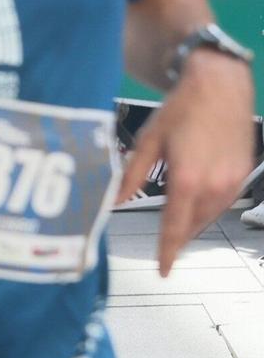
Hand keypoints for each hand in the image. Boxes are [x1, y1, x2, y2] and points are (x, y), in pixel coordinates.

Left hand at [117, 50, 257, 275]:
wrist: (220, 87)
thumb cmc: (181, 110)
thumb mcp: (148, 141)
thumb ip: (131, 175)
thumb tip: (114, 201)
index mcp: (186, 180)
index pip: (173, 227)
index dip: (166, 252)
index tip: (161, 271)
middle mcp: (213, 186)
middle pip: (192, 227)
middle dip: (177, 240)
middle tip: (164, 251)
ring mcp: (232, 183)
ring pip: (208, 217)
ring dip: (191, 225)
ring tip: (175, 229)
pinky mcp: (242, 175)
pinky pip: (221, 204)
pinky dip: (205, 210)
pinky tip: (193, 205)